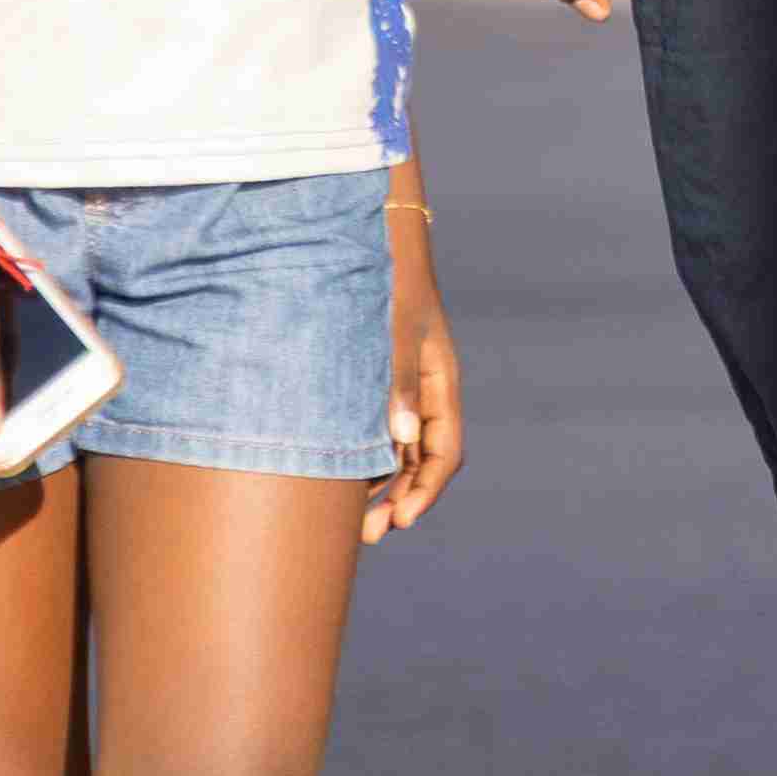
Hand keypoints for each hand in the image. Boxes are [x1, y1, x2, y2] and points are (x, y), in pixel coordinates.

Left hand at [367, 187, 465, 543]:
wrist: (367, 239)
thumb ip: (397, 380)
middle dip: (397, 501)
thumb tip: (401, 440)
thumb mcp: (394, 329)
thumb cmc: (384, 281)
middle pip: (419, 462)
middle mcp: (422, 392)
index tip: (400, 521)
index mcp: (440, 382)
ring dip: (377, 488)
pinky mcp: (369, 384)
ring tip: (347, 524)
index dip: (426, 492)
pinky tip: (332, 481)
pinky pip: (372, 433)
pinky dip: (360, 461)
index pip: (444, 452)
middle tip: (366, 536)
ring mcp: (397, 389)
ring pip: (394, 453)